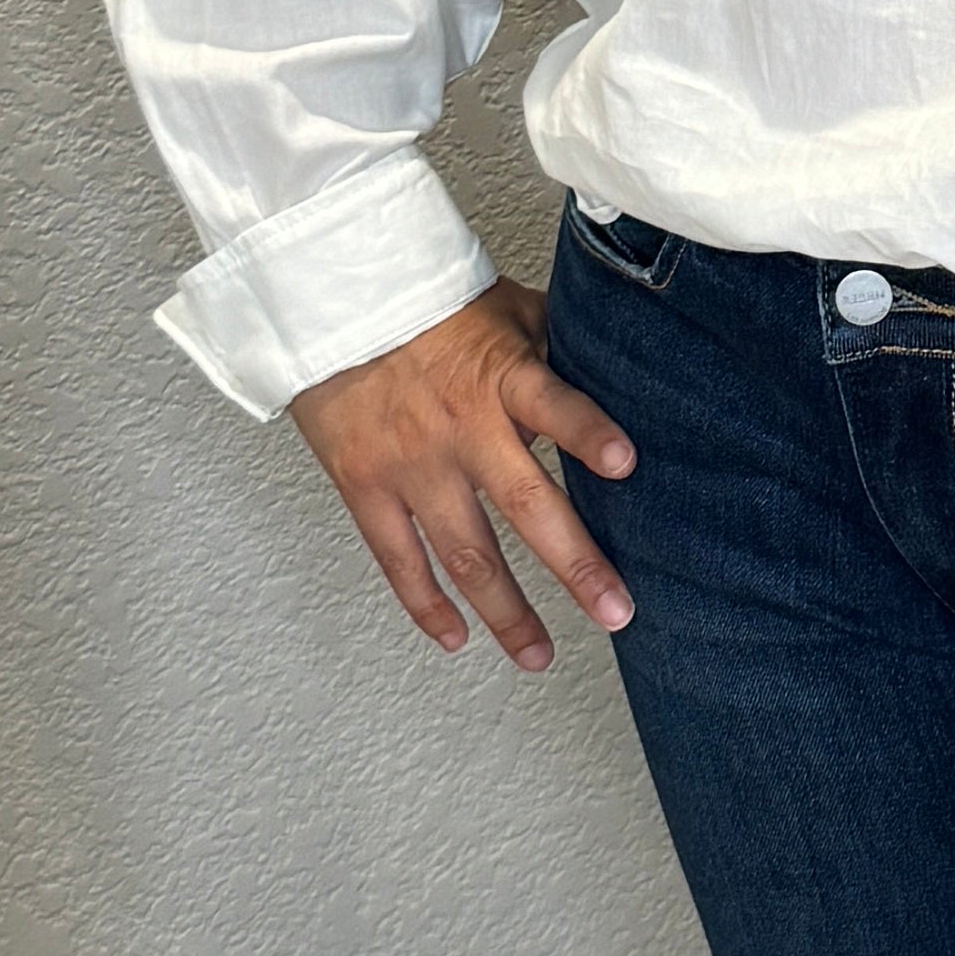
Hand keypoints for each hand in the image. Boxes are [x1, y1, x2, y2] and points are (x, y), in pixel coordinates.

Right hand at [289, 278, 636, 665]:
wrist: (329, 300)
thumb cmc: (429, 304)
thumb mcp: (505, 309)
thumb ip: (557, 347)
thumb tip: (618, 369)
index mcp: (500, 377)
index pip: (552, 403)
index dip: (587, 432)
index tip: (625, 464)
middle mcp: (460, 426)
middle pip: (525, 504)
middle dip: (575, 565)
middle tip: (615, 613)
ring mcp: (410, 463)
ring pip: (465, 552)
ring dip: (506, 611)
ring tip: (538, 654)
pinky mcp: (364, 485)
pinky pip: (398, 558)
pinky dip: (426, 604)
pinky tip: (457, 637)